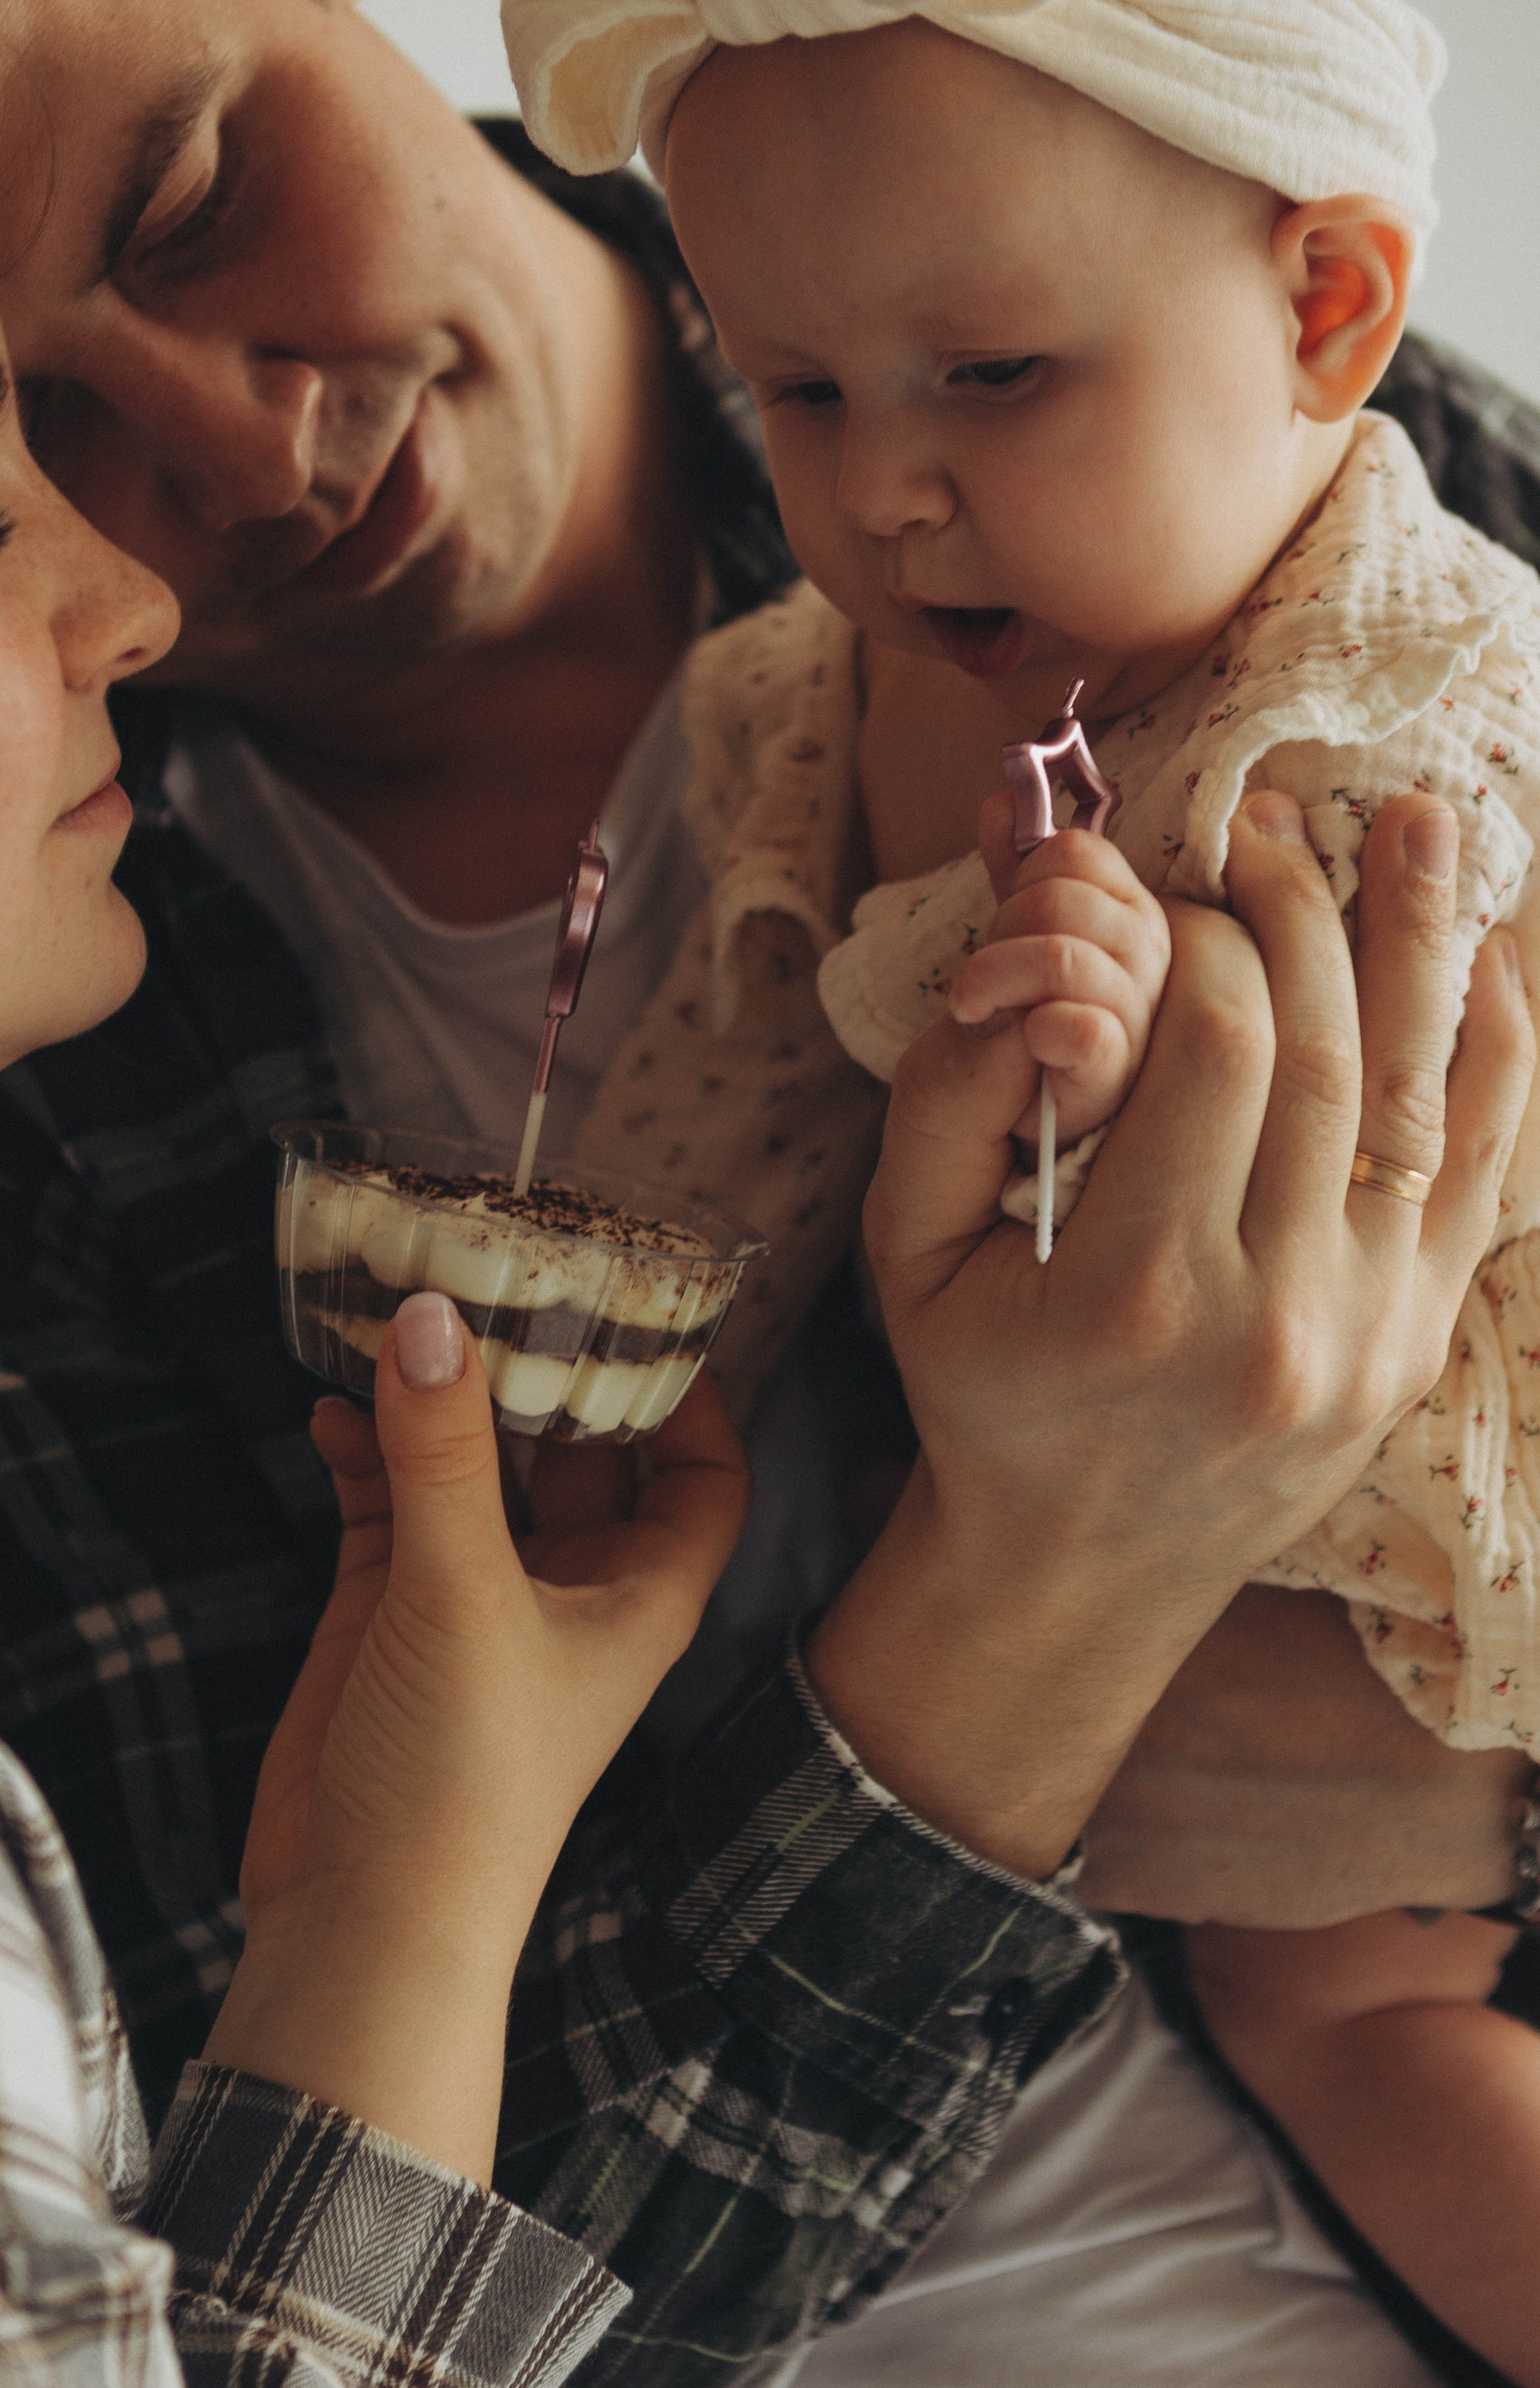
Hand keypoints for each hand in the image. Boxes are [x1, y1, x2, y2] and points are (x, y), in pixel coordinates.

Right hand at [205, 1293, 747, 2177]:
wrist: (363, 1921)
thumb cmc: (462, 1787)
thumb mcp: (461, 1597)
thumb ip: (441, 1454)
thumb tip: (431, 1319)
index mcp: (638, 1593)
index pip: (704, 1472)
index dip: (694, 1391)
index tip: (649, 1300)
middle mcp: (568, 1589)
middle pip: (578, 1448)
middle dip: (542, 1366)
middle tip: (501, 1264)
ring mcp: (473, 1598)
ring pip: (471, 1464)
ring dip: (438, 1396)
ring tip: (397, 1308)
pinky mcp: (387, 1613)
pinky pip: (387, 1498)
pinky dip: (363, 1446)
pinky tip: (327, 1401)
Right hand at [808, 792, 1532, 1877]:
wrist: (1077, 1568)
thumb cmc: (980, 1385)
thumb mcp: (905, 1250)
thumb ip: (951, 1095)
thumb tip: (1036, 962)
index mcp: (1136, 1296)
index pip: (1213, 1046)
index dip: (1196, 935)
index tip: (1161, 892)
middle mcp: (1275, 1320)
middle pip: (1324, 1051)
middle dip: (1297, 910)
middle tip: (1262, 824)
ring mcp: (1367, 1337)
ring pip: (1419, 1093)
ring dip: (1420, 938)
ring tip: (1409, 818)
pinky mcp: (1415, 1342)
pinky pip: (1482, 1168)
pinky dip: (1493, 1049)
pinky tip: (1486, 953)